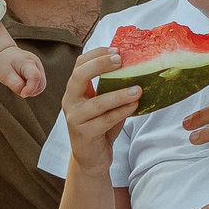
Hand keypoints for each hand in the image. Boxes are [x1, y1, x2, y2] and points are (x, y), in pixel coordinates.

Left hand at [0, 42, 46, 97]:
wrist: (5, 53)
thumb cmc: (3, 63)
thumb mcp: (4, 74)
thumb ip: (15, 84)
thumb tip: (24, 94)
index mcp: (28, 62)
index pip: (35, 76)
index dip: (30, 88)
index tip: (22, 94)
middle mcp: (37, 64)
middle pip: (41, 83)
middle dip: (30, 91)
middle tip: (17, 87)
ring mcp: (39, 67)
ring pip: (41, 86)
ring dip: (31, 90)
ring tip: (18, 83)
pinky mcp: (39, 71)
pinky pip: (39, 85)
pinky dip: (31, 88)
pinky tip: (22, 83)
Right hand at [61, 46, 143, 171]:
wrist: (91, 159)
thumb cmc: (100, 127)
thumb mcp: (104, 103)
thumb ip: (111, 87)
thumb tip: (135, 67)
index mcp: (74, 90)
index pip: (80, 64)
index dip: (97, 54)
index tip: (118, 50)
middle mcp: (70, 101)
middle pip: (80, 76)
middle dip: (100, 64)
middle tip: (121, 60)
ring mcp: (75, 119)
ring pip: (97, 102)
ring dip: (119, 94)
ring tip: (137, 89)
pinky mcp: (84, 135)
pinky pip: (105, 120)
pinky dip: (121, 111)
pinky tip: (134, 105)